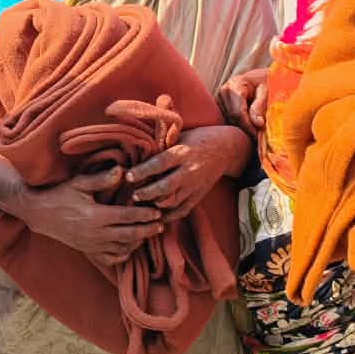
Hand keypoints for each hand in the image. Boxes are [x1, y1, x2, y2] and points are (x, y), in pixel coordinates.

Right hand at [18, 166, 162, 266]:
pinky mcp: (88, 251)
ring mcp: (92, 245)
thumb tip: (123, 172)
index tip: (157, 212)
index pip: (127, 216)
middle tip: (160, 225)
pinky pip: (110, 258)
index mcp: (96, 216)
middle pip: (129, 235)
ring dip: (138, 242)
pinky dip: (123, 254)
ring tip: (148, 233)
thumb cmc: (60, 194)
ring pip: (122, 248)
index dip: (144, 214)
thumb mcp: (79, 183)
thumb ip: (102, 179)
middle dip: (147, 230)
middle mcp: (95, 234)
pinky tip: (130, 245)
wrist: (39, 213)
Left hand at [124, 125, 249, 221]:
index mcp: (182, 153)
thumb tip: (136, 150)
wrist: (226, 149)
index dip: (143, 171)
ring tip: (140, 206)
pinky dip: (168, 216)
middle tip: (133, 195)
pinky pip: (182, 211)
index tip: (128, 177)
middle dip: (147, 193)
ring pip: (172, 202)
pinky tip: (155, 216)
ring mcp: (195, 186)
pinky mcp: (198, 196)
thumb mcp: (180, 137)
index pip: (160, 164)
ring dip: (155, 206)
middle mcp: (189, 171)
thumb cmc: (198, 139)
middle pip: (165, 187)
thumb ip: (161, 146)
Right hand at [218, 68, 270, 133]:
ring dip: (241, 127)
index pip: (238, 112)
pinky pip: (227, 119)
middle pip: (232, 117)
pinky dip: (237, 124)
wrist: (256, 78)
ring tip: (255, 130)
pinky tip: (248, 125)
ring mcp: (219, 98)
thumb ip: (260, 106)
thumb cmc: (264, 83)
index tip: (258, 136)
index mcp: (235, 85)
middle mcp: (224, 91)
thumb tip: (258, 124)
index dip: (248, 126)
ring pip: (228, 120)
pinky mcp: (219, 104)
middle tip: (258, 136)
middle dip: (245, 129)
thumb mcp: (266, 92)